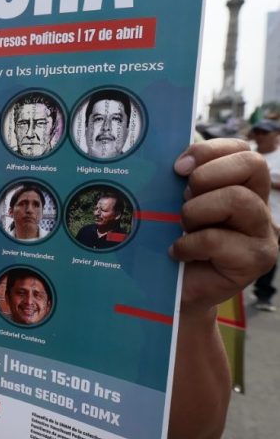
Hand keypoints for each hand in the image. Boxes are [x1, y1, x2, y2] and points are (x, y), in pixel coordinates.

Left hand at [170, 139, 277, 311]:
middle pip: (251, 164)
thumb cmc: (174, 240)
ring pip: (237, 199)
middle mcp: (260, 205)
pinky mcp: (256, 260)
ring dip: (196, 211)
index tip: (178, 167)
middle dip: (207, 176)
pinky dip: (189, 243)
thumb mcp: (175, 203)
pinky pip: (219, 239)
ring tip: (182, 227)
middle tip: (183, 198)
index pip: (242, 149)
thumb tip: (174, 161)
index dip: (209, 151)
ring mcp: (263, 233)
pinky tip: (178, 252)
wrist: (176, 290)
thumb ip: (182, 180)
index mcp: (243, 185)